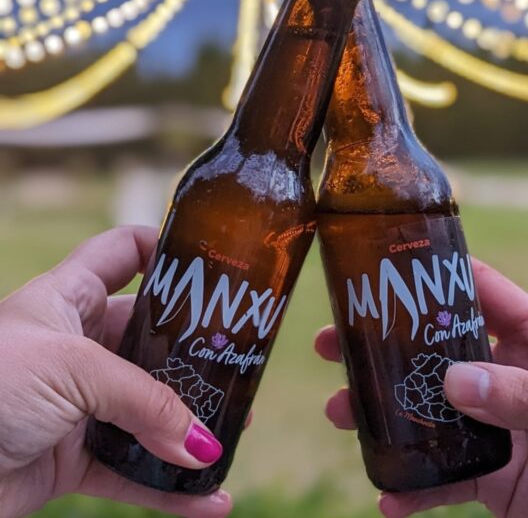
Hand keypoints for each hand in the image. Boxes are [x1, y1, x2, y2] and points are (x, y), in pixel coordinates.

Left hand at [0, 226, 231, 517]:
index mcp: (70, 298)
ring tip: (236, 433)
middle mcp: (79, 345)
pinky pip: (132, 470)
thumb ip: (144, 403)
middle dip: (196, 353)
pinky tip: (208, 499)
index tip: (211, 266)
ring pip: (149, 408)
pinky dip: (169, 487)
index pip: (124, 252)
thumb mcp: (70, 370)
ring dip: (190, 425)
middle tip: (241, 364)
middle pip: (154, 337)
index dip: (164, 251)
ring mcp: (78, 401)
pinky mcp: (73, 456)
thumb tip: (205, 443)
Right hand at [315, 259, 527, 516]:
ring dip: (383, 410)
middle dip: (384, 344)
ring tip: (341, 412)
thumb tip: (455, 382)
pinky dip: (413, 484)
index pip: (485, 293)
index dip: (439, 276)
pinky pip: (442, 473)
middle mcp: (511, 375)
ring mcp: (495, 423)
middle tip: (335, 341)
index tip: (388, 269)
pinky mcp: (488, 472)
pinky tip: (389, 492)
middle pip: (436, 348)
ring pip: (427, 407)